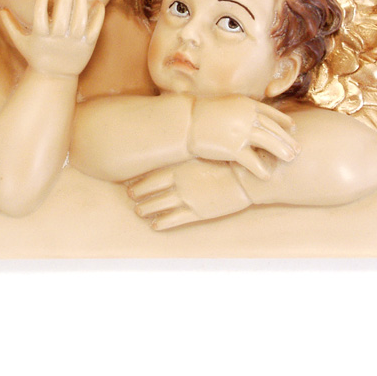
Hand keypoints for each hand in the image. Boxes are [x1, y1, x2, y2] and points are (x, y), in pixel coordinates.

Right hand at [0, 0, 105, 77]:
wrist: (54, 77)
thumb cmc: (36, 56)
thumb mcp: (22, 43)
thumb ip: (11, 26)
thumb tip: (1, 9)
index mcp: (41, 38)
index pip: (39, 17)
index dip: (40, 3)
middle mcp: (58, 40)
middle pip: (62, 17)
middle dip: (65, 0)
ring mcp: (74, 43)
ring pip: (79, 21)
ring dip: (81, 4)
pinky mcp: (87, 45)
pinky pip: (95, 28)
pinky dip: (98, 15)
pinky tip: (98, 3)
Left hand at [128, 160, 252, 229]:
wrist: (246, 178)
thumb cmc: (227, 161)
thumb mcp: (203, 152)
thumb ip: (186, 154)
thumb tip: (175, 149)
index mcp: (178, 168)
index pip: (149, 177)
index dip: (138, 183)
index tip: (130, 185)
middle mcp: (178, 185)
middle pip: (149, 193)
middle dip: (137, 196)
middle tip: (131, 198)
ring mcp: (187, 200)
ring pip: (157, 208)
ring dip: (145, 210)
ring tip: (139, 211)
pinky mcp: (197, 214)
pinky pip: (173, 221)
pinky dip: (161, 223)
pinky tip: (154, 225)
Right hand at [187, 96, 298, 176]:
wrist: (187, 121)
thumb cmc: (205, 113)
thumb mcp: (228, 105)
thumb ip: (244, 110)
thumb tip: (256, 116)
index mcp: (247, 105)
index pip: (271, 114)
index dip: (284, 121)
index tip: (293, 128)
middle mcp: (248, 117)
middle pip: (274, 129)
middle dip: (287, 140)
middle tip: (298, 149)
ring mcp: (241, 132)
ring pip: (269, 143)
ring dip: (282, 151)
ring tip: (292, 158)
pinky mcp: (233, 148)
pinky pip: (252, 161)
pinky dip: (261, 169)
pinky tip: (268, 176)